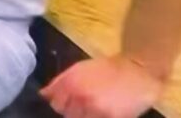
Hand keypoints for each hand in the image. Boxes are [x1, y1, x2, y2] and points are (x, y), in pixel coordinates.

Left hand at [40, 56, 164, 117]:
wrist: (137, 69)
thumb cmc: (107, 68)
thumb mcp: (80, 69)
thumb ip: (59, 83)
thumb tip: (43, 95)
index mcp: (70, 83)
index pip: (55, 104)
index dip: (62, 104)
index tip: (71, 102)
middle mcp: (79, 96)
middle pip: (67, 115)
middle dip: (74, 111)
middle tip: (88, 104)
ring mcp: (94, 109)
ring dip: (86, 116)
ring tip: (98, 107)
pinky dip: (99, 117)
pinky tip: (106, 111)